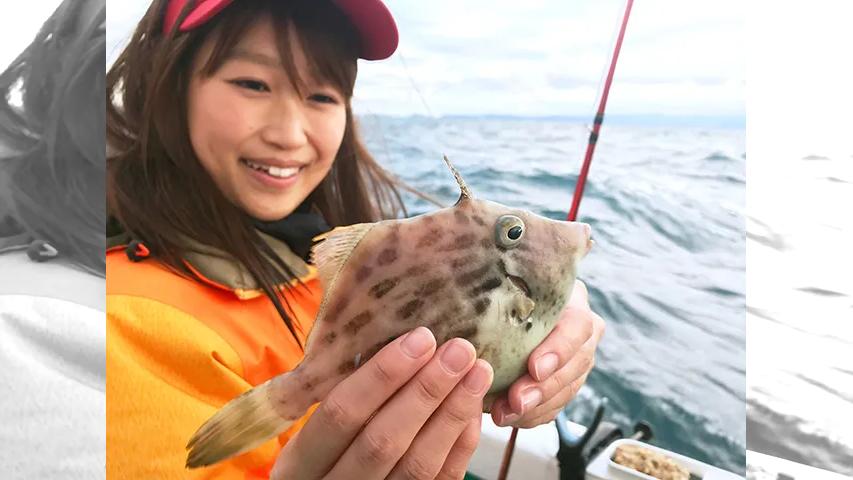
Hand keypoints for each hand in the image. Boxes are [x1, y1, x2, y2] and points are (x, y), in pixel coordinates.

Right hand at [271, 327, 493, 478]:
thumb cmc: (324, 457)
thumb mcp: (313, 435)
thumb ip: (344, 399)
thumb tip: (400, 342)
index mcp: (300, 464)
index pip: (341, 413)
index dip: (382, 375)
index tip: (420, 338)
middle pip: (383, 441)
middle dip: (426, 391)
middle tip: (459, 349)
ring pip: (418, 465)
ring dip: (452, 414)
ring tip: (478, 372)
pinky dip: (460, 445)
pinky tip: (472, 411)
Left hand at [490, 279, 604, 427]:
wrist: (488, 312)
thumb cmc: (487, 291)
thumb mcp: (491, 282)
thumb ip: (486, 287)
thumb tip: (459, 290)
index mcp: (567, 296)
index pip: (577, 324)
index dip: (559, 349)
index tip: (533, 368)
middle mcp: (578, 326)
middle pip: (578, 361)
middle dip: (545, 387)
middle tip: (515, 401)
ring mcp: (576, 356)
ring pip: (569, 387)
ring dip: (537, 405)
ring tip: (504, 414)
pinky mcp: (564, 382)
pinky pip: (557, 405)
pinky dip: (533, 415)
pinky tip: (510, 417)